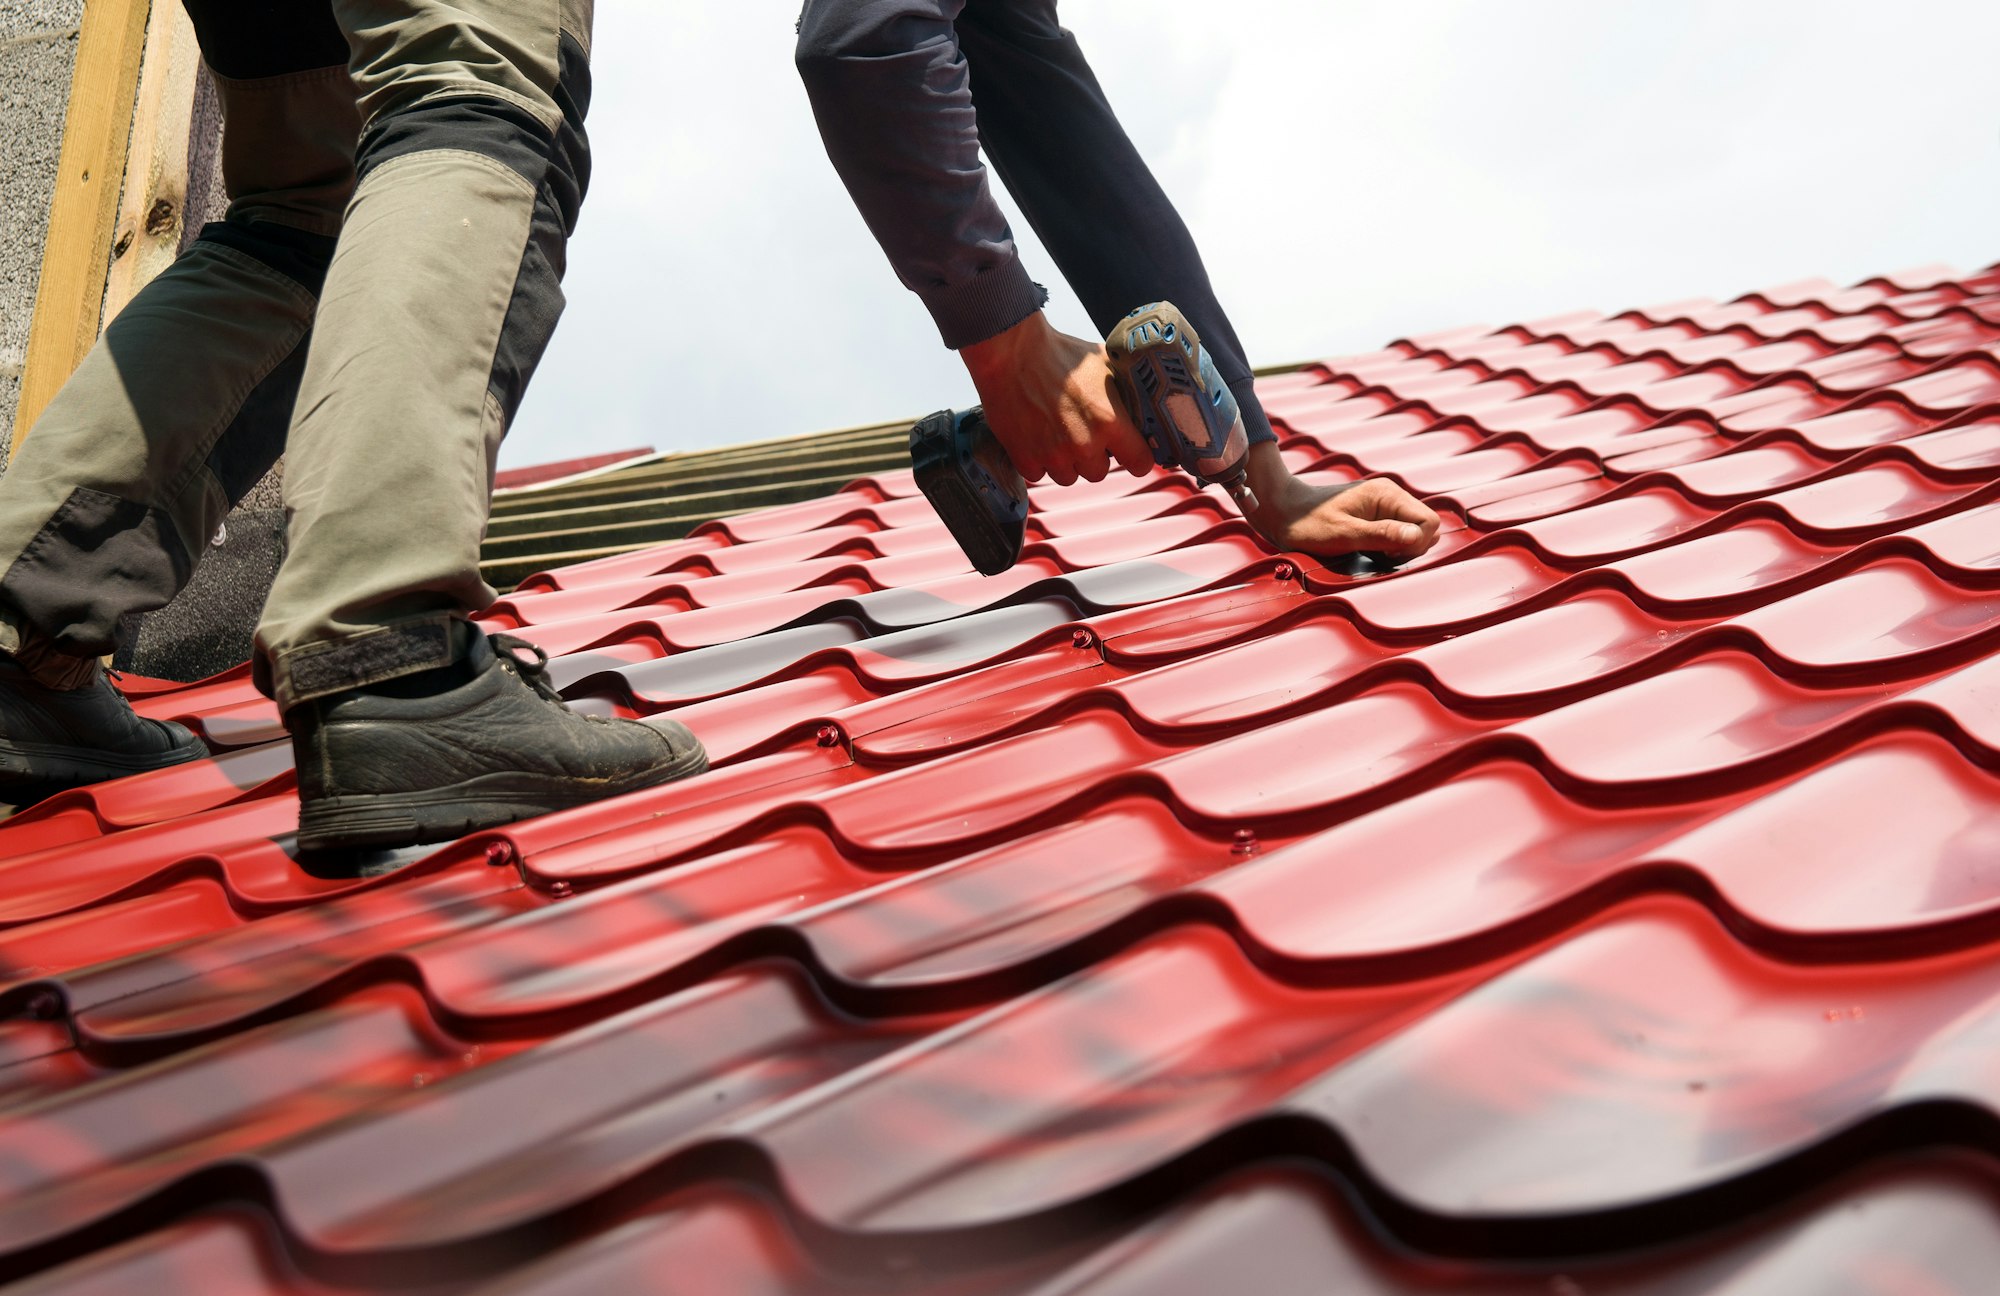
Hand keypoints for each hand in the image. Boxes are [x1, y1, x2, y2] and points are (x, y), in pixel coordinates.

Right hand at [959, 310, 1154, 485]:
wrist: (1012, 352)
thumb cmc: (1059, 355)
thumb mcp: (1106, 364)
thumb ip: (1126, 391)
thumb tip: (1142, 402)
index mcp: (1110, 422)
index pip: (1140, 463)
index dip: (1136, 458)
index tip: (1130, 452)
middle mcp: (1084, 444)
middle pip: (1099, 472)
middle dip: (1094, 456)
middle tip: (1082, 432)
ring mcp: (1053, 455)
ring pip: (1068, 477)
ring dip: (1065, 461)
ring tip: (1056, 432)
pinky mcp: (1025, 458)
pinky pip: (1038, 474)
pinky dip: (1037, 460)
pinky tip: (1035, 436)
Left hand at [1241, 443, 1440, 558]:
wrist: (1282, 511)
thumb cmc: (1308, 523)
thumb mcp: (1343, 534)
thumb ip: (1381, 535)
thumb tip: (1416, 537)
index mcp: (1387, 495)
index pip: (1428, 522)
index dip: (1415, 544)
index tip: (1387, 554)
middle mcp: (1391, 497)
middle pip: (1425, 529)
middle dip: (1409, 548)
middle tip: (1378, 555)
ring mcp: (1385, 506)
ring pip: (1414, 533)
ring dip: (1400, 550)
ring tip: (1372, 553)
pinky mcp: (1377, 517)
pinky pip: (1399, 535)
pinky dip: (1390, 548)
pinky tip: (1371, 551)